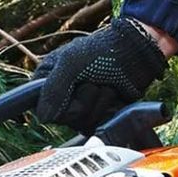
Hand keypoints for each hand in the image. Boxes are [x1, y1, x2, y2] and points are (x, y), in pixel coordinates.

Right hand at [33, 17, 169, 134]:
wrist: (135, 54)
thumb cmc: (102, 51)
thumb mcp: (71, 63)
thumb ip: (53, 90)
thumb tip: (43, 118)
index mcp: (47, 80)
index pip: (42, 110)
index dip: (58, 104)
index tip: (71, 88)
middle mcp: (61, 95)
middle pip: (65, 120)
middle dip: (84, 101)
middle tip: (93, 81)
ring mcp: (80, 106)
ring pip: (83, 123)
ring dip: (100, 103)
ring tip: (106, 84)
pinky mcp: (98, 114)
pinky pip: (98, 125)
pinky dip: (109, 110)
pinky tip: (114, 95)